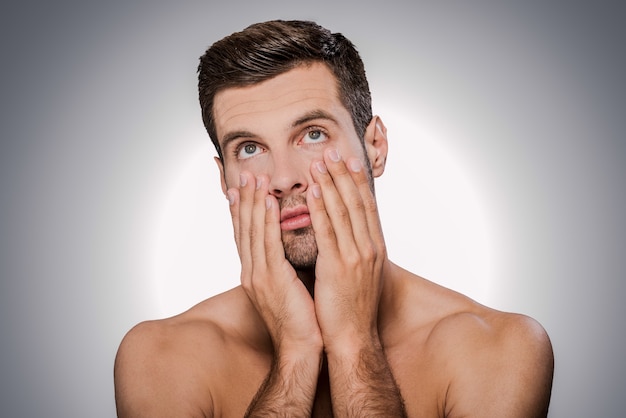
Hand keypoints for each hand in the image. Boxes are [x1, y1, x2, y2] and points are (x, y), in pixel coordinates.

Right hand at [227, 172, 321, 353]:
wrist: (301, 348)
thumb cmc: (301, 318)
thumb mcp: (289, 286)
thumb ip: (285, 264)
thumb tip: (292, 246)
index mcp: (256, 273)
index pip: (246, 234)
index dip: (242, 210)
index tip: (241, 188)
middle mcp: (252, 271)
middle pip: (244, 228)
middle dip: (244, 199)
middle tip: (245, 173)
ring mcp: (258, 275)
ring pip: (252, 230)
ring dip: (253, 201)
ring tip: (254, 178)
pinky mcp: (271, 279)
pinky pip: (268, 243)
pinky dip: (266, 220)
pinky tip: (268, 201)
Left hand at [306, 148, 386, 353]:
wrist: (352, 338)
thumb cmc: (352, 308)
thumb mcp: (361, 273)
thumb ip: (355, 250)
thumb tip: (346, 232)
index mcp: (375, 248)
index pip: (366, 206)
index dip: (357, 181)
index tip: (349, 159)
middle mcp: (370, 247)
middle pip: (356, 202)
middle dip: (344, 173)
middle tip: (332, 150)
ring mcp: (356, 256)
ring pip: (343, 211)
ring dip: (330, 183)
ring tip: (319, 161)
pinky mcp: (339, 267)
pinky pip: (328, 231)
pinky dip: (321, 209)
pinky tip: (312, 191)